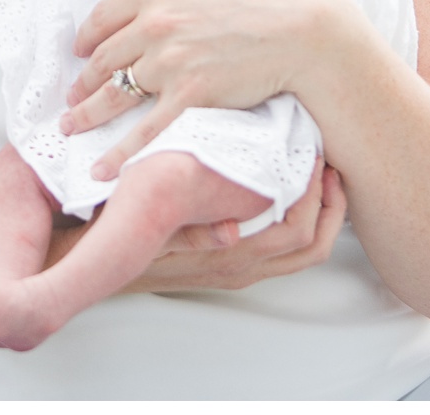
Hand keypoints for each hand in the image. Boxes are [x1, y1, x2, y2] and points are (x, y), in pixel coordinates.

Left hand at [60, 0, 350, 174]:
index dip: (86, 36)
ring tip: (72, 128)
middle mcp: (155, 27)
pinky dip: (120, 153)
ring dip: (87, 115)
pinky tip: (101, 170)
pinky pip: (145, 130)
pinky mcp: (190, 97)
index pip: (103, 16)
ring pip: (115, 94)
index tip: (79, 51)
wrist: (308, 28)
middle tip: (72, 96)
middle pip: (103, 59)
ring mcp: (170, 64)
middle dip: (82, 81)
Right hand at [125, 164, 346, 292]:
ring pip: (301, 251)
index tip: (315, 160)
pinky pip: (283, 247)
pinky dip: (297, 218)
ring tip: (317, 175)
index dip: (315, 197)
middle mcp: (241, 267)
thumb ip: (188, 234)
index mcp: (229, 258)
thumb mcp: (149, 229)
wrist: (99, 261)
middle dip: (330, 207)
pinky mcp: (231, 261)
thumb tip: (229, 232)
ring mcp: (238, 268)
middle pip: (312, 246)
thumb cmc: (123, 234)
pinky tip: (285, 188)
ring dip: (318, 213)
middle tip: (330, 167)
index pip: (295, 233)